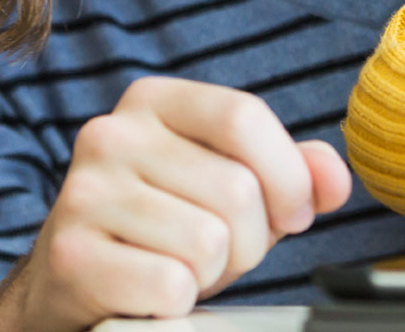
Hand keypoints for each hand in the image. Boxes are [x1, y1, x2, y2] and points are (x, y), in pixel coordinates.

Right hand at [0, 76, 353, 329]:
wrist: (75, 285)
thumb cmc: (163, 229)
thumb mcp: (229, 187)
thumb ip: (290, 172)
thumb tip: (334, 178)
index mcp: (153, 101)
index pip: (243, 116)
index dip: (287, 175)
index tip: (293, 213)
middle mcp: (109, 134)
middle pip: (235, 188)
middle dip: (252, 240)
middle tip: (223, 254)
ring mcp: (82, 193)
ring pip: (208, 241)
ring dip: (213, 273)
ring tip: (182, 268)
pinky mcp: (70, 255)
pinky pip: (171, 284)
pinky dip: (178, 302)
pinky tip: (153, 292)